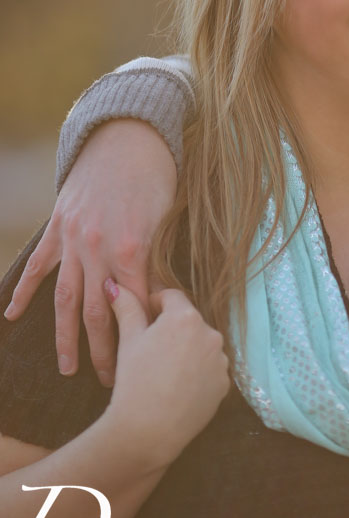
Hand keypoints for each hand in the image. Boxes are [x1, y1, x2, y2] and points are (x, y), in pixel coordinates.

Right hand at [4, 119, 177, 386]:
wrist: (127, 135)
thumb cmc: (155, 174)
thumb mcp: (165, 216)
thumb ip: (155, 257)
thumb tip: (159, 297)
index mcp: (130, 247)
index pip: (135, 305)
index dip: (140, 335)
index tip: (146, 361)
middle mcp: (97, 248)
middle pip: (100, 312)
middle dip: (105, 351)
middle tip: (109, 382)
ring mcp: (72, 239)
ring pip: (66, 299)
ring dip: (66, 336)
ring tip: (68, 368)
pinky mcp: (57, 227)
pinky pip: (38, 265)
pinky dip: (23, 292)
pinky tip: (12, 316)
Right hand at [103, 283, 229, 472]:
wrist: (148, 430)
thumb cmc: (135, 381)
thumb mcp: (128, 340)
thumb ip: (126, 307)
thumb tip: (114, 285)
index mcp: (185, 317)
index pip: (171, 297)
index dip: (155, 303)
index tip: (144, 316)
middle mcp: (210, 333)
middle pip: (188, 322)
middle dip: (171, 329)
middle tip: (150, 348)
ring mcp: (220, 359)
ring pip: (200, 346)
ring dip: (186, 350)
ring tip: (163, 370)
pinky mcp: (224, 383)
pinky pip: (209, 369)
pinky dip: (196, 373)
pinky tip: (177, 386)